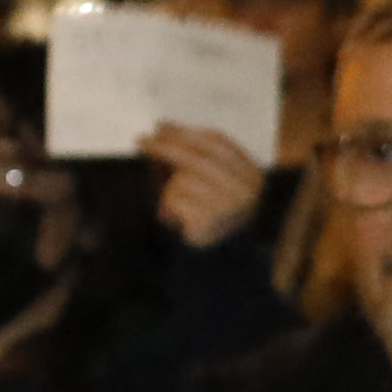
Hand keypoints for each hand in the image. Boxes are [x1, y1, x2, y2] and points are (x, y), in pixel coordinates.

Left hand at [142, 119, 266, 253]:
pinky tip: (177, 221)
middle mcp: (244, 188)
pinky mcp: (210, 221)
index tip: (160, 126)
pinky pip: (175, 201)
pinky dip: (169, 208)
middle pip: (196, 156)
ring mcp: (229, 205)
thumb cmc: (213, 218)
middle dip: (164, 146)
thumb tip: (162, 127)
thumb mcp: (213, 183)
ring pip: (182, 179)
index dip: (185, 132)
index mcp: (251, 173)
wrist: (224, 265)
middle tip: (140, 141)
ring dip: (169, 191)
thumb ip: (194, 157)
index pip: (215, 141)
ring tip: (177, 208)